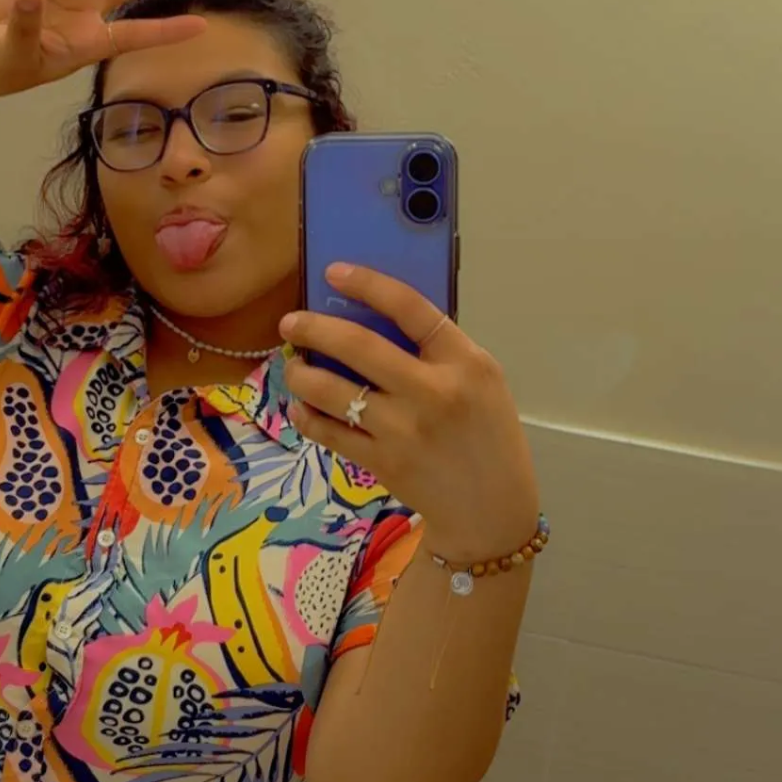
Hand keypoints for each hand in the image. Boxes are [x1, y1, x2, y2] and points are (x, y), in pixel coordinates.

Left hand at [279, 262, 540, 563]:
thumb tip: (373, 319)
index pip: (411, 307)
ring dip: (302, 374)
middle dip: (314, 328)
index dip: (368, 284)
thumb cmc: (487, 436)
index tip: (333, 272)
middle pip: (359, 345)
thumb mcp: (481, 382)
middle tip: (289, 322)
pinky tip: (302, 408)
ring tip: (293, 367)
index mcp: (466, 362)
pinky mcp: (383, 462)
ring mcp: (405, 429)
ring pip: (333, 391)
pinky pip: (330, 432)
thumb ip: (439, 352)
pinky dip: (308, 417)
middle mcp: (434, 391)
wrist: (492, 510)